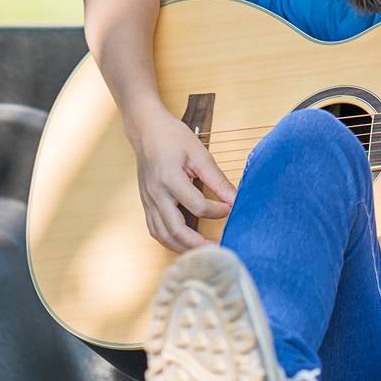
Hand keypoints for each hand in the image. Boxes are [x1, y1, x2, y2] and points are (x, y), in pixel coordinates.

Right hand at [126, 108, 236, 252]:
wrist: (145, 129)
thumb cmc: (173, 137)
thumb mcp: (199, 153)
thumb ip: (216, 179)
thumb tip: (234, 199)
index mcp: (170, 179)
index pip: (197, 206)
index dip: (217, 211)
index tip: (230, 208)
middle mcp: (156, 194)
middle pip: (175, 230)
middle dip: (198, 245)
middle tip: (218, 249)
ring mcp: (148, 200)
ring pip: (162, 235)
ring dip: (183, 248)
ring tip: (203, 251)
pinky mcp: (145, 203)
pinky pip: (155, 229)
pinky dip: (169, 240)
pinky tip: (184, 242)